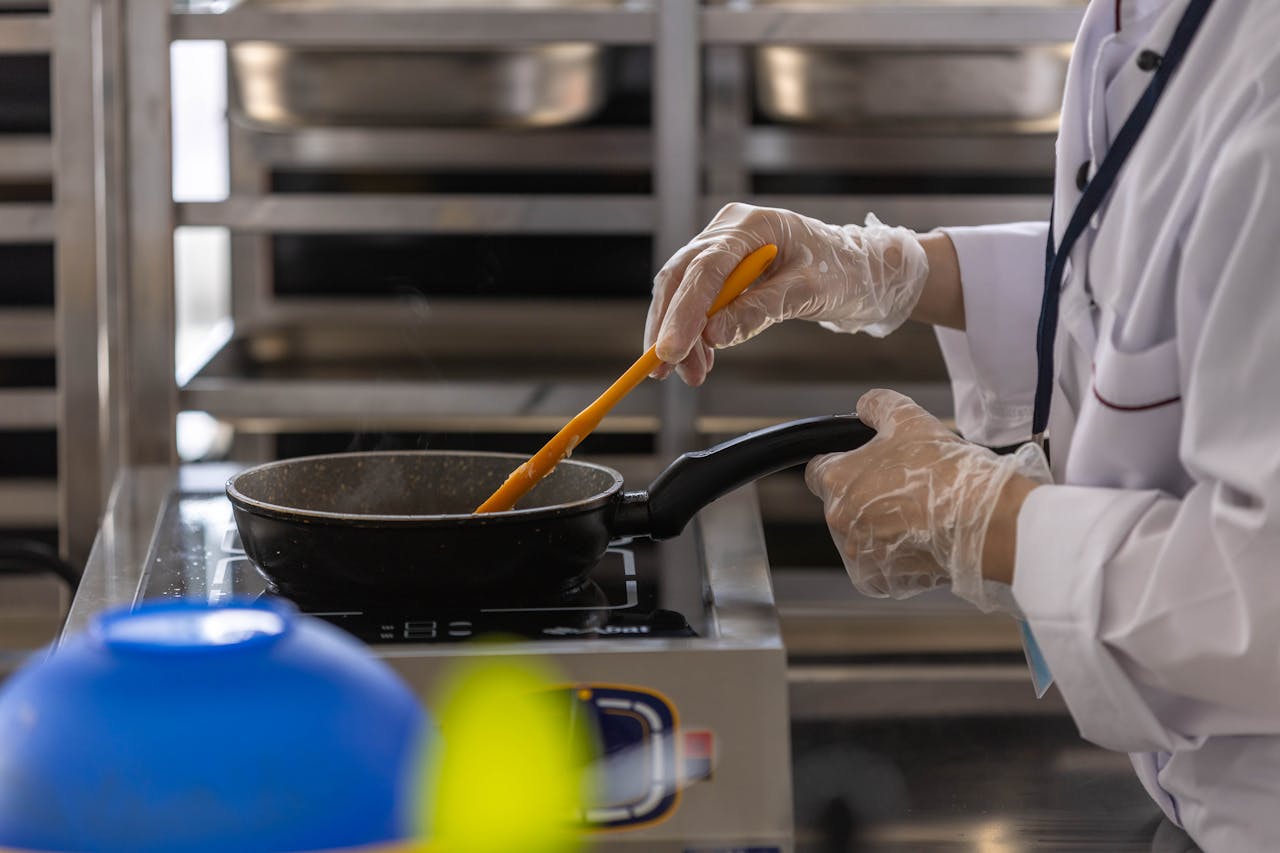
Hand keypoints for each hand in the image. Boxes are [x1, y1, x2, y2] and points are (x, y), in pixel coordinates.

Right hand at [644, 203, 929, 385]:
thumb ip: (761, 310)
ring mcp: (723, 246)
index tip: (671, 351)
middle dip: (671, 327)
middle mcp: (729, 229)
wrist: (860, 268)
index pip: (704, 267)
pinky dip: (695, 333)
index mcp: (752, 224)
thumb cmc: (842, 272)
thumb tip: (713, 336)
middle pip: (681, 277)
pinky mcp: (723, 269)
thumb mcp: (808, 293)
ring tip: (691, 374)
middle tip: (667, 371)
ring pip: (682, 291)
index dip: (683, 312)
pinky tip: (701, 358)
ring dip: (681, 336)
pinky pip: (697, 300)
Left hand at [804, 389, 1049, 612]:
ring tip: (918, 512)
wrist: (980, 520)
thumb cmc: (944, 470)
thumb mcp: (908, 417)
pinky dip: (894, 553)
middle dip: (865, 494)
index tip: (865, 462)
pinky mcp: (878, 578)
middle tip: (904, 486)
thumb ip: (876, 405)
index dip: (842, 461)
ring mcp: (857, 552)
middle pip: (842, 502)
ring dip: (879, 524)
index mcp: (836, 479)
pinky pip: (878, 562)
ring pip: (860, 533)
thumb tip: (865, 407)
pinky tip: (920, 537)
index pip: (818, 468)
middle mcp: (838, 519)